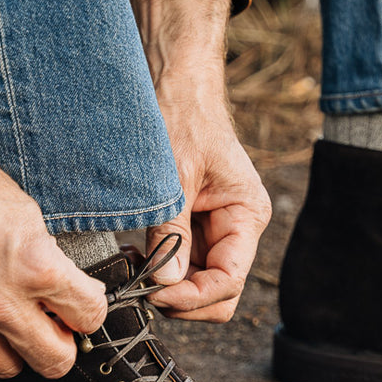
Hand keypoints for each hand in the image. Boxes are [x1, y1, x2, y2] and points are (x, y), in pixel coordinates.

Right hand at [0, 50, 107, 377]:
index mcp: (36, 268)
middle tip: (54, 327)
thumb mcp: (28, 216)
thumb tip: (66, 296)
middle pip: (55, 362)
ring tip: (10, 318)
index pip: (90, 318)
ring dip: (15, 347)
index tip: (81, 306)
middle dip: (62, 345)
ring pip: (6, 367)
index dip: (89, 311)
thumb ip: (50, 264)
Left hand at [127, 0, 269, 321]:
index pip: (229, 281)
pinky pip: (181, 265)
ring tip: (134, 268)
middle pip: (220, 294)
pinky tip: (135, 256)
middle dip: (184, 300)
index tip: (155, 293)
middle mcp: (237, 229)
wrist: (171, 81)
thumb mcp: (173, 177)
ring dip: (169, 287)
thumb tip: (165, 283)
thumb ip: (171, 233)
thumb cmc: (180, 117)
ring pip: (199, 285)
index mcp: (246, 216)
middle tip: (142, 289)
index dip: (193, 297)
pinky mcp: (193, 226)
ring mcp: (215, 230)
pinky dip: (159, 270)